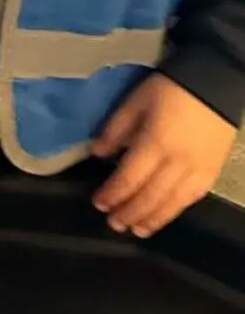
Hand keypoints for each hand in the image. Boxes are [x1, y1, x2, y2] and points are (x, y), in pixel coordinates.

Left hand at [90, 73, 236, 237]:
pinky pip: (191, 199)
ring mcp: (197, 170)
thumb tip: (97, 153)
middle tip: (112, 223)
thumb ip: (115, 129)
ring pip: (171, 203)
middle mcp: (176, 162)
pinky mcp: (212, 173)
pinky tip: (162, 217)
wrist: (215, 83)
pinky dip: (174, 211)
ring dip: (150, 219)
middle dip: (128, 212)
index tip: (98, 203)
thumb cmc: (169, 90)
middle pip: (149, 196)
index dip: (113, 194)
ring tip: (135, 230)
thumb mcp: (134, 101)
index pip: (129, 178)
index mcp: (154, 143)